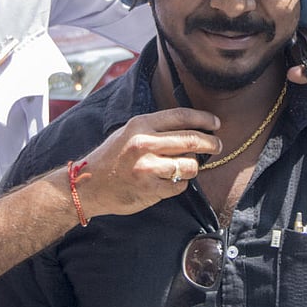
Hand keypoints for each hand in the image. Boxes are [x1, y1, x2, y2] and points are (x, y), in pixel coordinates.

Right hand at [76, 108, 221, 217]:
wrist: (88, 185)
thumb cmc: (111, 157)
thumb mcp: (128, 132)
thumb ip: (155, 128)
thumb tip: (190, 127)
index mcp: (140, 125)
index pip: (181, 116)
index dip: (203, 119)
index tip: (215, 123)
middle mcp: (144, 144)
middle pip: (191, 140)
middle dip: (211, 143)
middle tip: (217, 145)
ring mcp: (147, 168)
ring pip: (190, 165)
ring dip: (193, 167)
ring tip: (186, 167)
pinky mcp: (150, 189)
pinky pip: (180, 186)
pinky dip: (180, 184)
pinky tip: (170, 182)